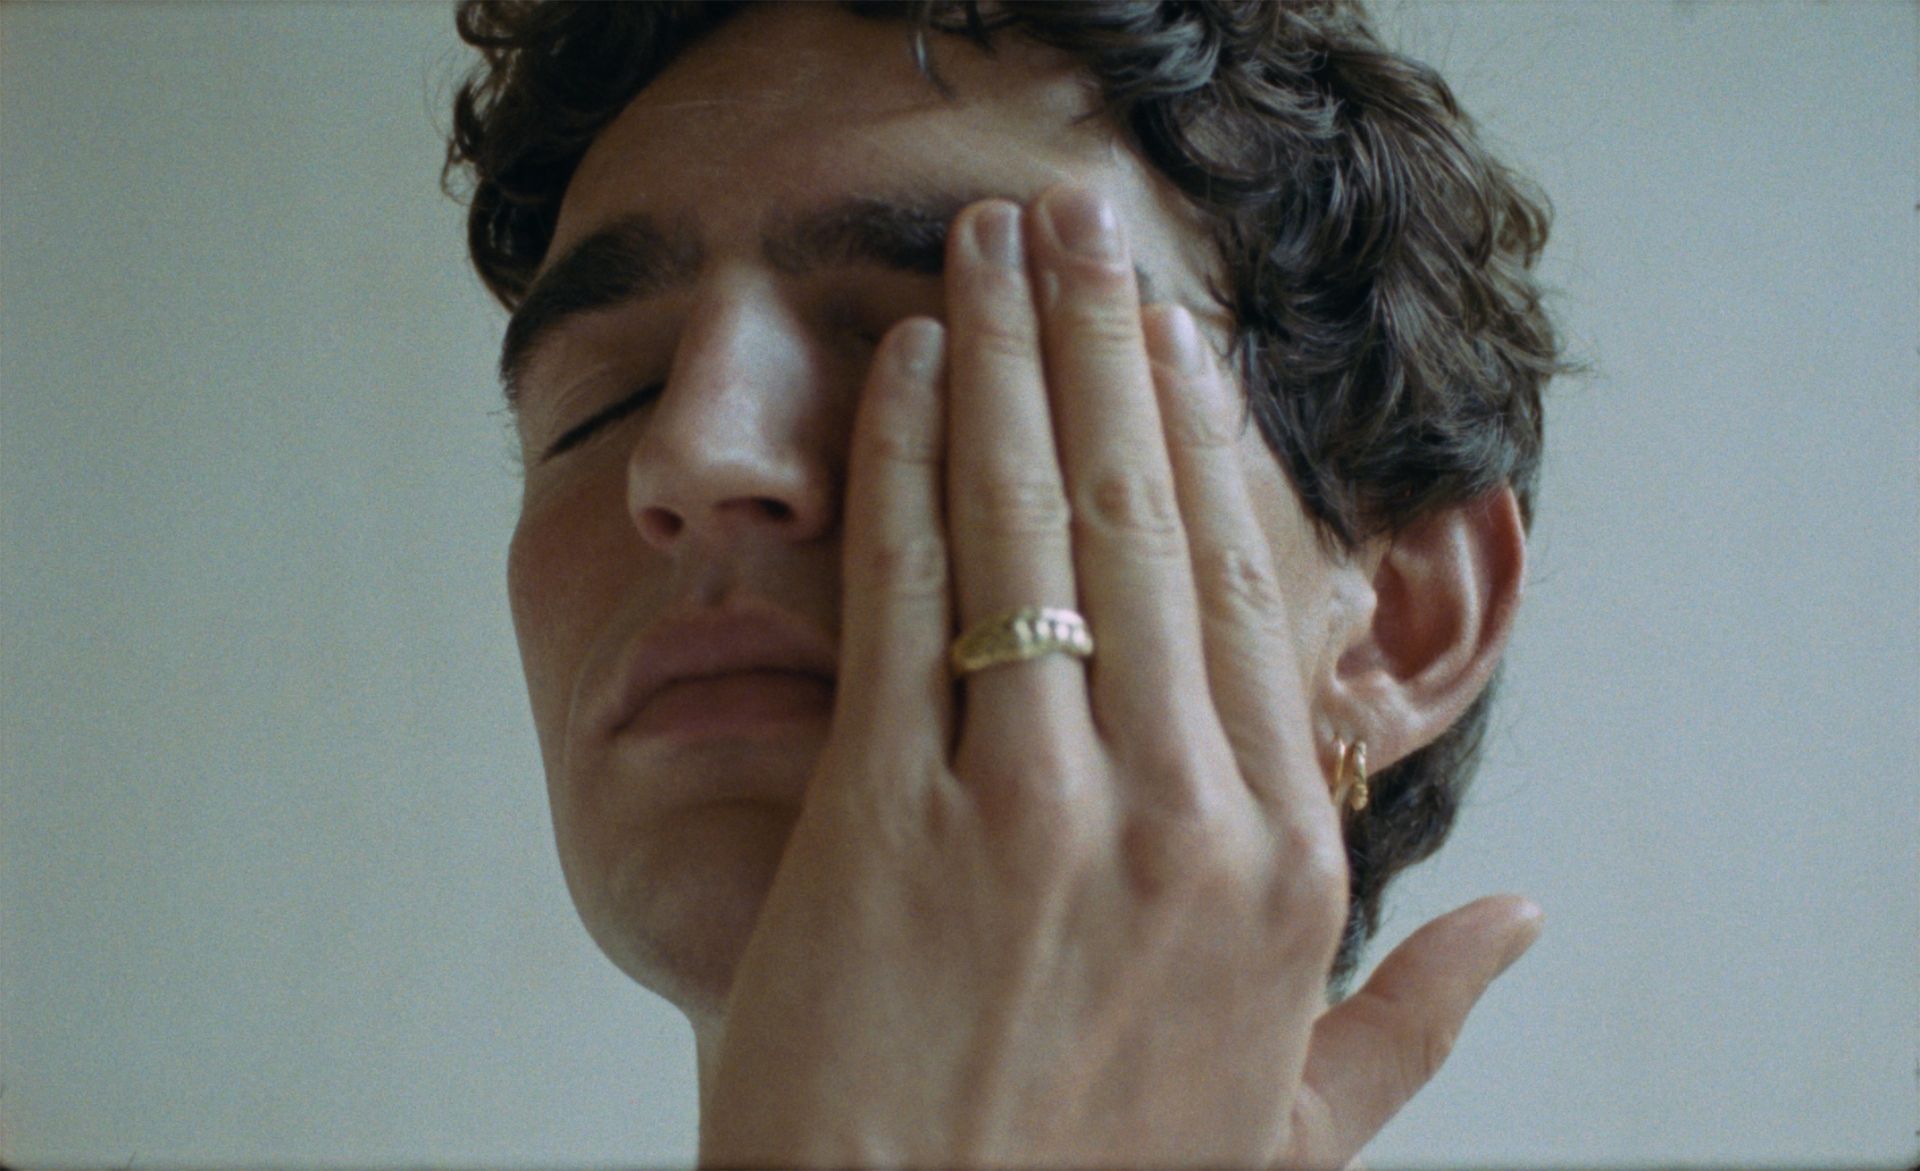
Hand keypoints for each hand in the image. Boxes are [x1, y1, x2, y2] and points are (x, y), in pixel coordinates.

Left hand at [700, 184, 1541, 1167]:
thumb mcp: (1296, 1133)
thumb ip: (1418, 1022)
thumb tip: (1528, 920)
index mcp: (1284, 872)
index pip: (1253, 597)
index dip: (1210, 446)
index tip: (1178, 342)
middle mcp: (1181, 815)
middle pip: (1152, 523)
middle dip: (1108, 347)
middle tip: (1083, 226)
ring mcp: (1035, 806)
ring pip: (1036, 525)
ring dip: (1010, 359)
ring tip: (993, 246)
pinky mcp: (890, 818)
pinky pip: (908, 592)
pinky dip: (906, 465)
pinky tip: (909, 369)